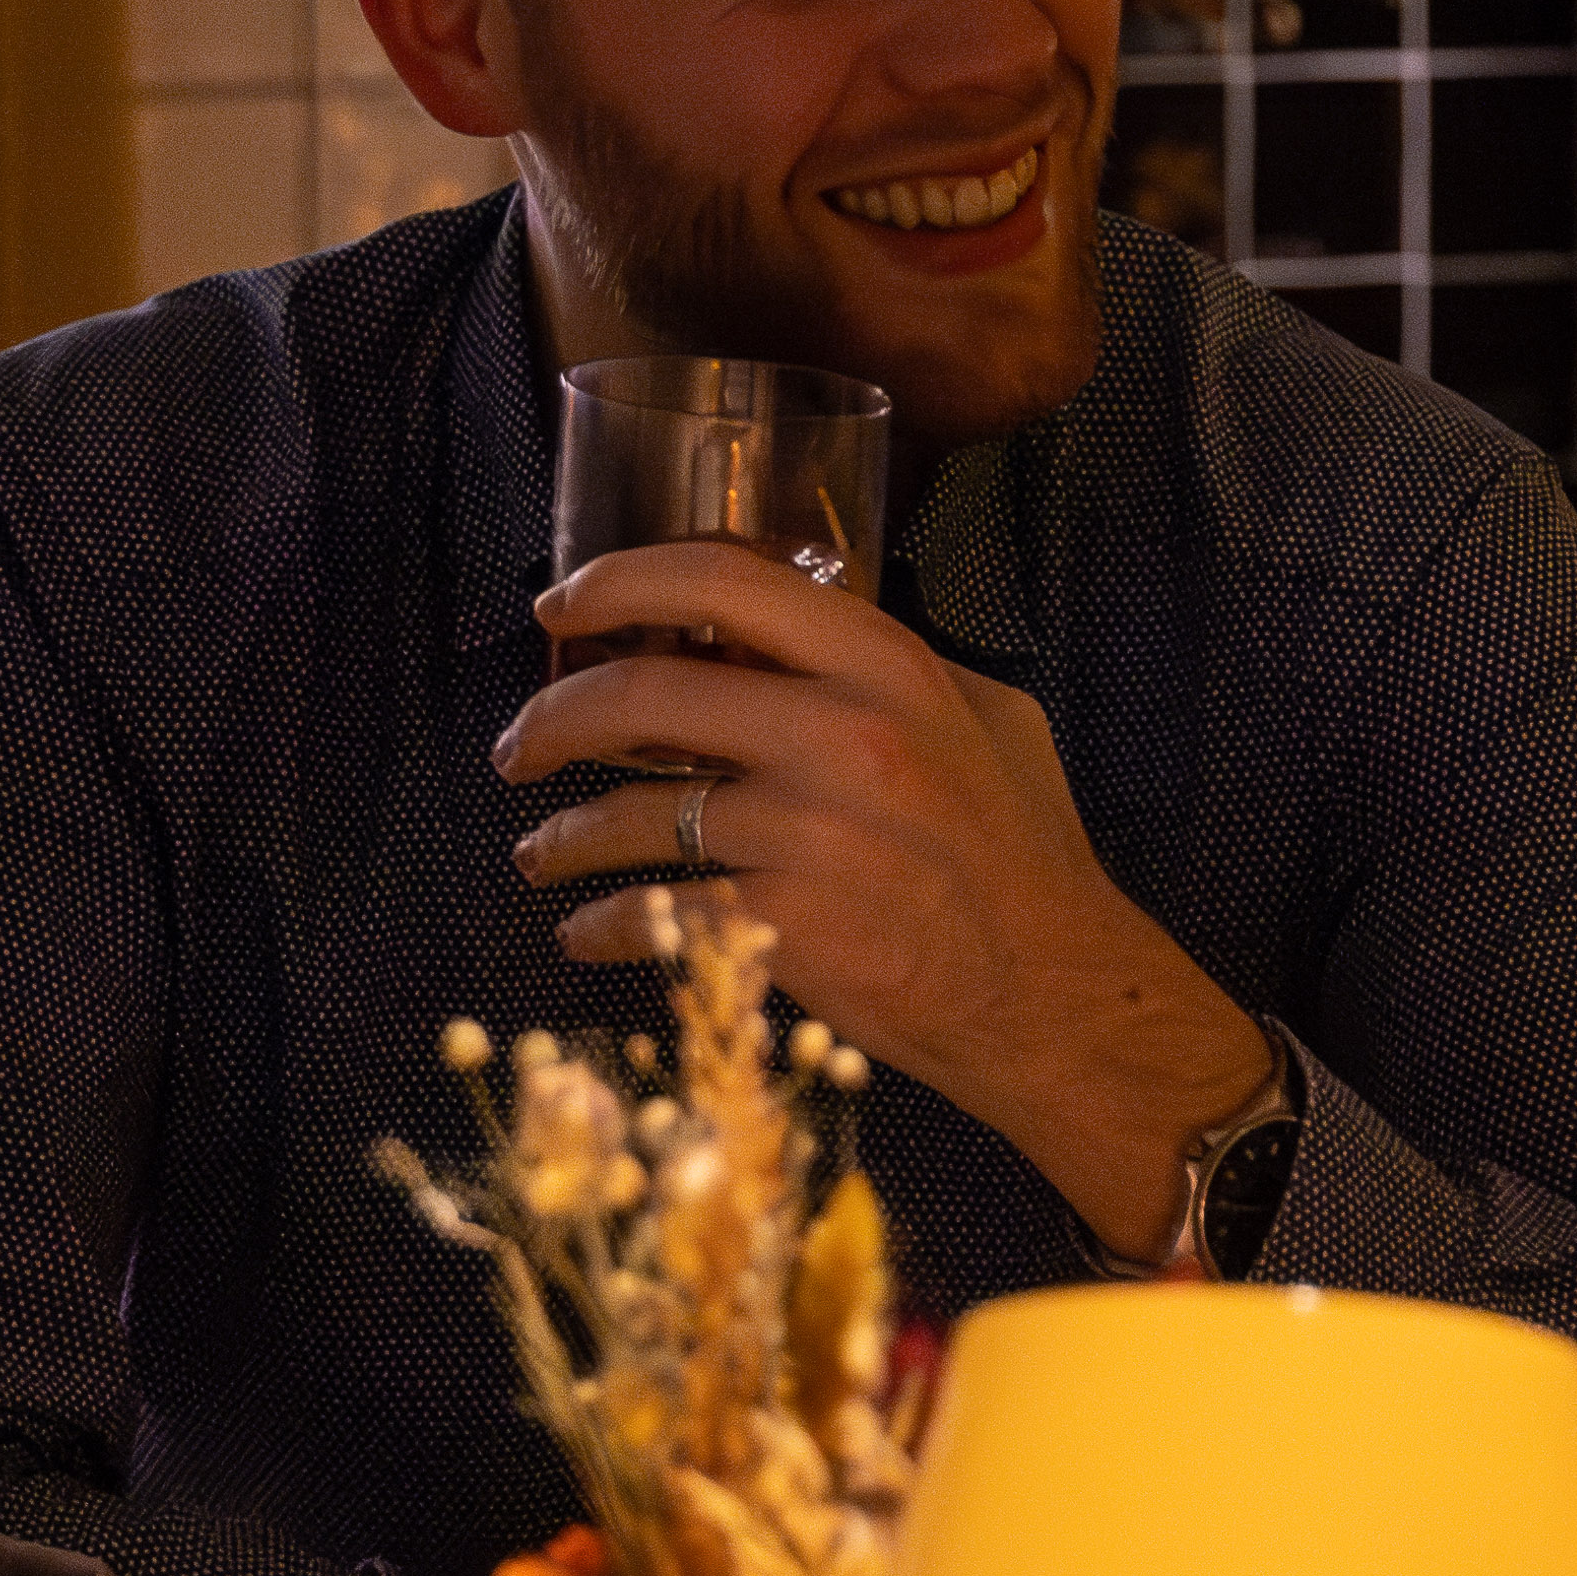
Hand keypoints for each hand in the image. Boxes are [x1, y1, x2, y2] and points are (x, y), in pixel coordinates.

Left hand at [496, 541, 1269, 1252]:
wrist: (1055, 993)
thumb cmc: (1023, 854)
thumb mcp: (982, 718)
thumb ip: (882, 667)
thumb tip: (778, 638)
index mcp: (884, 663)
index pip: (720, 582)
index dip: (618, 582)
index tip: (562, 606)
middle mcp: (840, 733)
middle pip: (643, 694)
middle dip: (554, 719)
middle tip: (521, 744)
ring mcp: (809, 832)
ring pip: (631, 812)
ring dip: (561, 834)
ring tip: (540, 850)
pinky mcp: (787, 926)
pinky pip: (652, 912)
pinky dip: (601, 926)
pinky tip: (586, 933)